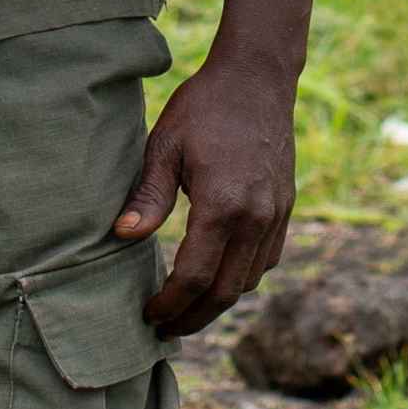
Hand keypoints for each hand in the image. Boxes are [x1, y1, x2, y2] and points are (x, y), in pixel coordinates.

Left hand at [117, 49, 298, 335]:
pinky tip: (218, 277)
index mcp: (222, 206)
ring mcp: (275, 215)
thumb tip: (123, 237)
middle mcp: (256, 218)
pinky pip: (267, 260)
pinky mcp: (285, 208)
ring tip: (187, 310)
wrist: (257, 78)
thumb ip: (147, 197)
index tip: (149, 315)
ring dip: (218, 302)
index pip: (194, 277)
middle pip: (225, 292)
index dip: (169, 304)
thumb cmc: (203, 108)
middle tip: (165, 330)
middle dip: (193, 318)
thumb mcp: (164, 147)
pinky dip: (241, 278)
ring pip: (249, 281)